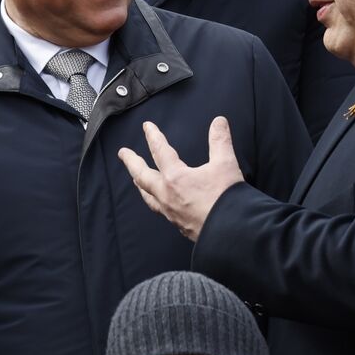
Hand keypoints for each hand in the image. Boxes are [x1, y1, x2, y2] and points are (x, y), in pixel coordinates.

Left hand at [118, 117, 244, 242]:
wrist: (232, 233)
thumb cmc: (227, 200)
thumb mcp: (226, 165)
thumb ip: (220, 141)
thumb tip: (219, 122)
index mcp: (175, 178)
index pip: (160, 152)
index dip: (153, 136)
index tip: (147, 127)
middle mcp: (167, 195)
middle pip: (142, 176)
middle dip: (132, 162)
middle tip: (123, 153)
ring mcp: (170, 212)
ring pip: (148, 196)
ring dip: (140, 184)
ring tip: (135, 179)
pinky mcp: (178, 224)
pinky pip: (159, 210)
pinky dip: (154, 201)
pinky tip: (159, 202)